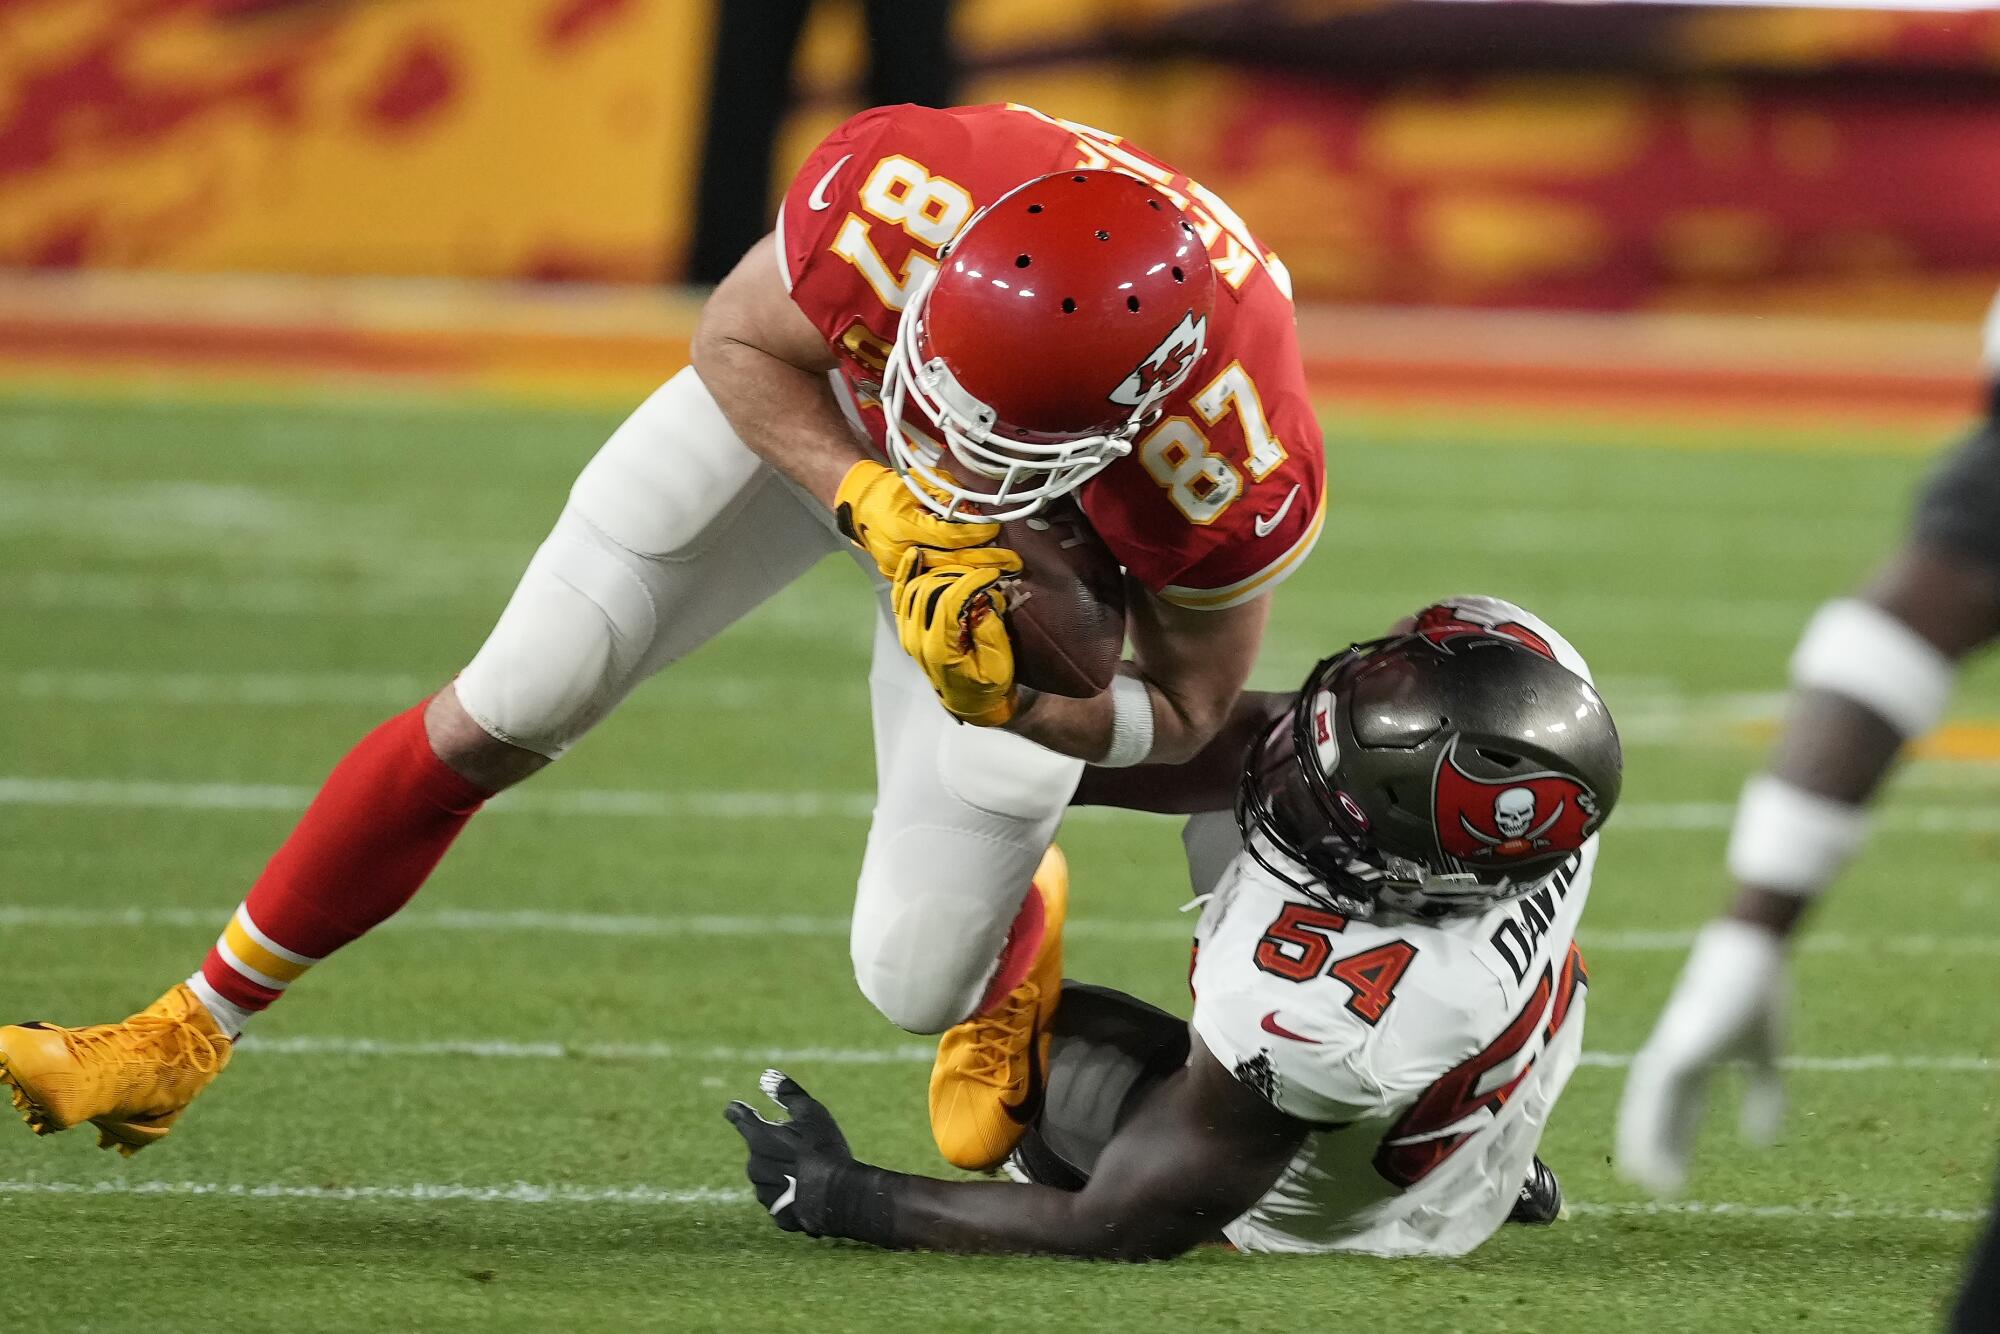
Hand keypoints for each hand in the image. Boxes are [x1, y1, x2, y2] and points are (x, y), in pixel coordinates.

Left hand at [723, 1070, 855, 1234]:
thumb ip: (787, 1093)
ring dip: (782, 1170)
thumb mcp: (810, 1112)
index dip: (738, 1111)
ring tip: (808, 1170)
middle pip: (759, 1149)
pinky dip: (790, 1193)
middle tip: (801, 1145)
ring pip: (768, 1175)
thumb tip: (767, 1075)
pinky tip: (808, 1191)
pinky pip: (779, 1198)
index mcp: (759, 1138)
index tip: (734, 1108)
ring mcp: (763, 1193)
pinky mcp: (775, 1213)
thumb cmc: (824, 1149)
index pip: (739, 1118)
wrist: (839, 1196)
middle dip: (774, 1145)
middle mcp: (754, 1166)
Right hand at [835, 460, 1000, 577]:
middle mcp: (899, 551)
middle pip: (951, 561)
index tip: (996, 529)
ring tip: (1001, 572)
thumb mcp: (918, 483)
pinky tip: (975, 577)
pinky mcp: (897, 575)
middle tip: (1013, 562)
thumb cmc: (889, 489)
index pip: (948, 535)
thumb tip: (976, 509)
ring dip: (974, 573)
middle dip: (985, 562)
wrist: (858, 503)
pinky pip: (931, 578)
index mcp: (902, 525)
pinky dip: (954, 577)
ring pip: (943, 575)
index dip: (975, 534)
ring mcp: (897, 567)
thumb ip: (946, 495)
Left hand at [894, 546, 1023, 725]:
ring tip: (965, 570)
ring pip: (915, 586)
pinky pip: (900, 593)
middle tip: (982, 574)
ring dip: (940, 572)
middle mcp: (915, 638)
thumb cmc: (988, 685)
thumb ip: (990, 631)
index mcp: (938, 649)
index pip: (947, 601)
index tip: (992, 573)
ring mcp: (907, 630)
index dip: (971, 581)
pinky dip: (906, 572)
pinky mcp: (906, 625)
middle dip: (958, 575)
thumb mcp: (999, 665)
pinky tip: (916, 554)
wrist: (970, 701)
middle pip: (929, 588)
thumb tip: (983, 598)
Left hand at [1615, 919, 1787, 1194]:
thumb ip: (1763, 1094)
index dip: (1677, 1141)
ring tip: (1644, 1175)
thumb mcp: (1767, 1054)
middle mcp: (1674, 1052)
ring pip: (1648, 1102)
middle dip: (1654, 1146)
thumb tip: (1760, 1142)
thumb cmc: (1758, 993)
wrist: (1754, 950)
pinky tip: (1651, 1136)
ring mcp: (1673, 1046)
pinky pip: (1658, 1086)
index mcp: (1694, 1055)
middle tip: (1652, 1185)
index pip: (1681, 1108)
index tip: (1672, 1174)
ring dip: (1645, 1138)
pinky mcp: (1679, 1041)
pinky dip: (1651, 1114)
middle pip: (1656, 1109)